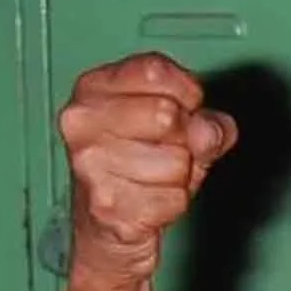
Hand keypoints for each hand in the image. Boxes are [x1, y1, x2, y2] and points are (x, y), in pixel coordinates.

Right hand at [58, 53, 237, 290]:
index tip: (186, 105)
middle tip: (168, 146)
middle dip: (184, 135)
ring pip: (176, 161)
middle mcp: (81, 122)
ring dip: (181, 173)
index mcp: (94, 87)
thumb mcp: (183, 125)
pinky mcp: (105, 207)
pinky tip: (150, 199)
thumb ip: (209, 120)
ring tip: (157, 174)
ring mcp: (88, 166)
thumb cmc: (145, 158)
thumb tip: (207, 132)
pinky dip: (174, 202)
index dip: (187, 90)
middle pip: (166, 114)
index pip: (154, 69)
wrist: (111, 221)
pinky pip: (173, 198)